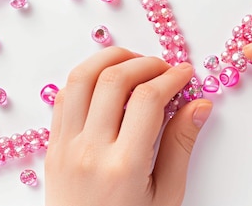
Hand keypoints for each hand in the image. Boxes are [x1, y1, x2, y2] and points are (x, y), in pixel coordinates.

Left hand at [45, 47, 212, 205]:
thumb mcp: (165, 195)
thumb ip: (180, 147)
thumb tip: (199, 106)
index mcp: (123, 166)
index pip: (148, 99)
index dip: (172, 77)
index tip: (185, 74)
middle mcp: (89, 151)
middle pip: (114, 79)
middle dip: (146, 63)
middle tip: (165, 69)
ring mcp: (65, 146)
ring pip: (82, 78)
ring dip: (111, 59)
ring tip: (135, 63)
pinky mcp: (52, 145)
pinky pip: (63, 96)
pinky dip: (86, 77)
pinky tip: (107, 80)